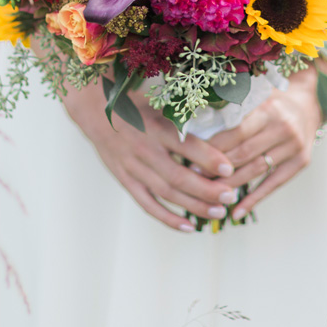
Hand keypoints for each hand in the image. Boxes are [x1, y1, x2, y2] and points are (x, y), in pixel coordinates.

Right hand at [61, 81, 239, 232]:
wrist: (95, 110)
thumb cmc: (136, 102)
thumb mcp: (160, 99)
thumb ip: (186, 111)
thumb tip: (222, 109)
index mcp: (156, 126)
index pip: (186, 146)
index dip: (209, 158)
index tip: (229, 168)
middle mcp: (145, 149)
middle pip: (178, 177)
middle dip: (207, 190)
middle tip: (231, 196)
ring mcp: (133, 168)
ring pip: (166, 193)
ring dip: (194, 206)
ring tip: (219, 212)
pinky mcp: (125, 180)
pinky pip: (147, 204)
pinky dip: (167, 218)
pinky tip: (188, 227)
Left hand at [204, 68, 323, 221]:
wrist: (309, 104)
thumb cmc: (272, 102)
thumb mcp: (255, 97)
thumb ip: (232, 110)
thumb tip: (194, 127)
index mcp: (267, 109)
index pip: (236, 133)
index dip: (213, 148)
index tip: (191, 159)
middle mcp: (283, 127)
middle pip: (244, 154)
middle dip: (217, 169)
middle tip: (195, 180)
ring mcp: (294, 146)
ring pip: (256, 171)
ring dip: (231, 185)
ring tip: (210, 196)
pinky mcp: (301, 162)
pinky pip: (274, 184)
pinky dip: (254, 200)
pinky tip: (236, 213)